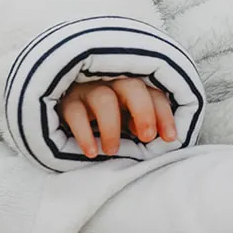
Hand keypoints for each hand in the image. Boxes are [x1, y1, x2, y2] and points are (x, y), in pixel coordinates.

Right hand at [59, 77, 175, 158]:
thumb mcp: (126, 116)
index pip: (154, 94)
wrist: (61, 105)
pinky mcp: (66, 100)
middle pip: (132, 87)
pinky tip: (91, 152)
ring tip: (112, 151)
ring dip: (112, 128)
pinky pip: (75, 113)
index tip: (170, 138)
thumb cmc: (104, 114)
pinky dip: (84, 134)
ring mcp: (87, 89)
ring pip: (104, 99)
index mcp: (132, 85)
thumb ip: (140, 121)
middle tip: (147, 138)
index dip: (164, 114)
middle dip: (144, 112)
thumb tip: (152, 134)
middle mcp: (111, 81)